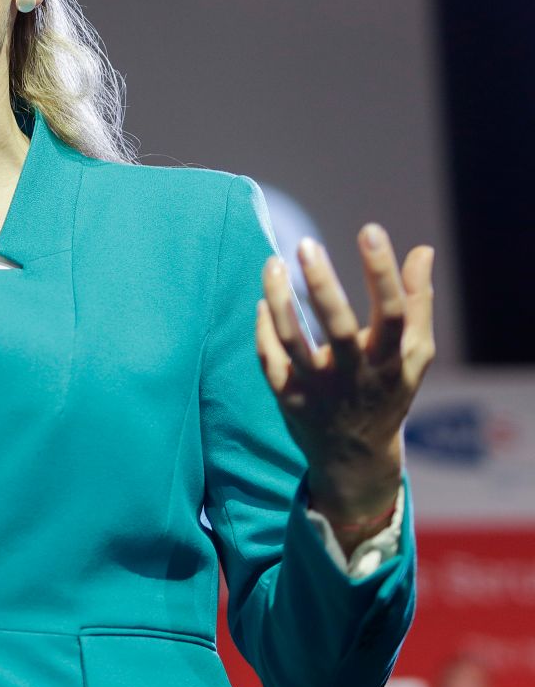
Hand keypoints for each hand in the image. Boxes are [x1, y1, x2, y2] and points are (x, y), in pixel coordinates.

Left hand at [255, 225, 434, 542]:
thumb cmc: (387, 389)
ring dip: (279, 301)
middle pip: (339, 329)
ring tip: (272, 263)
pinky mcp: (289, 399)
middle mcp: (357, 377)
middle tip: (307, 243)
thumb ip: (419, 302)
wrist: (356, 456)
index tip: (370, 230)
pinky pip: (270, 360)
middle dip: (323, 286)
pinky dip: (263, 328)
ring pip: (292, 343)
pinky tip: (262, 298)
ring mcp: (320, 391)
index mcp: (393, 362)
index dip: (383, 272)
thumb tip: (423, 249)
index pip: (394, 313)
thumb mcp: (414, 354)